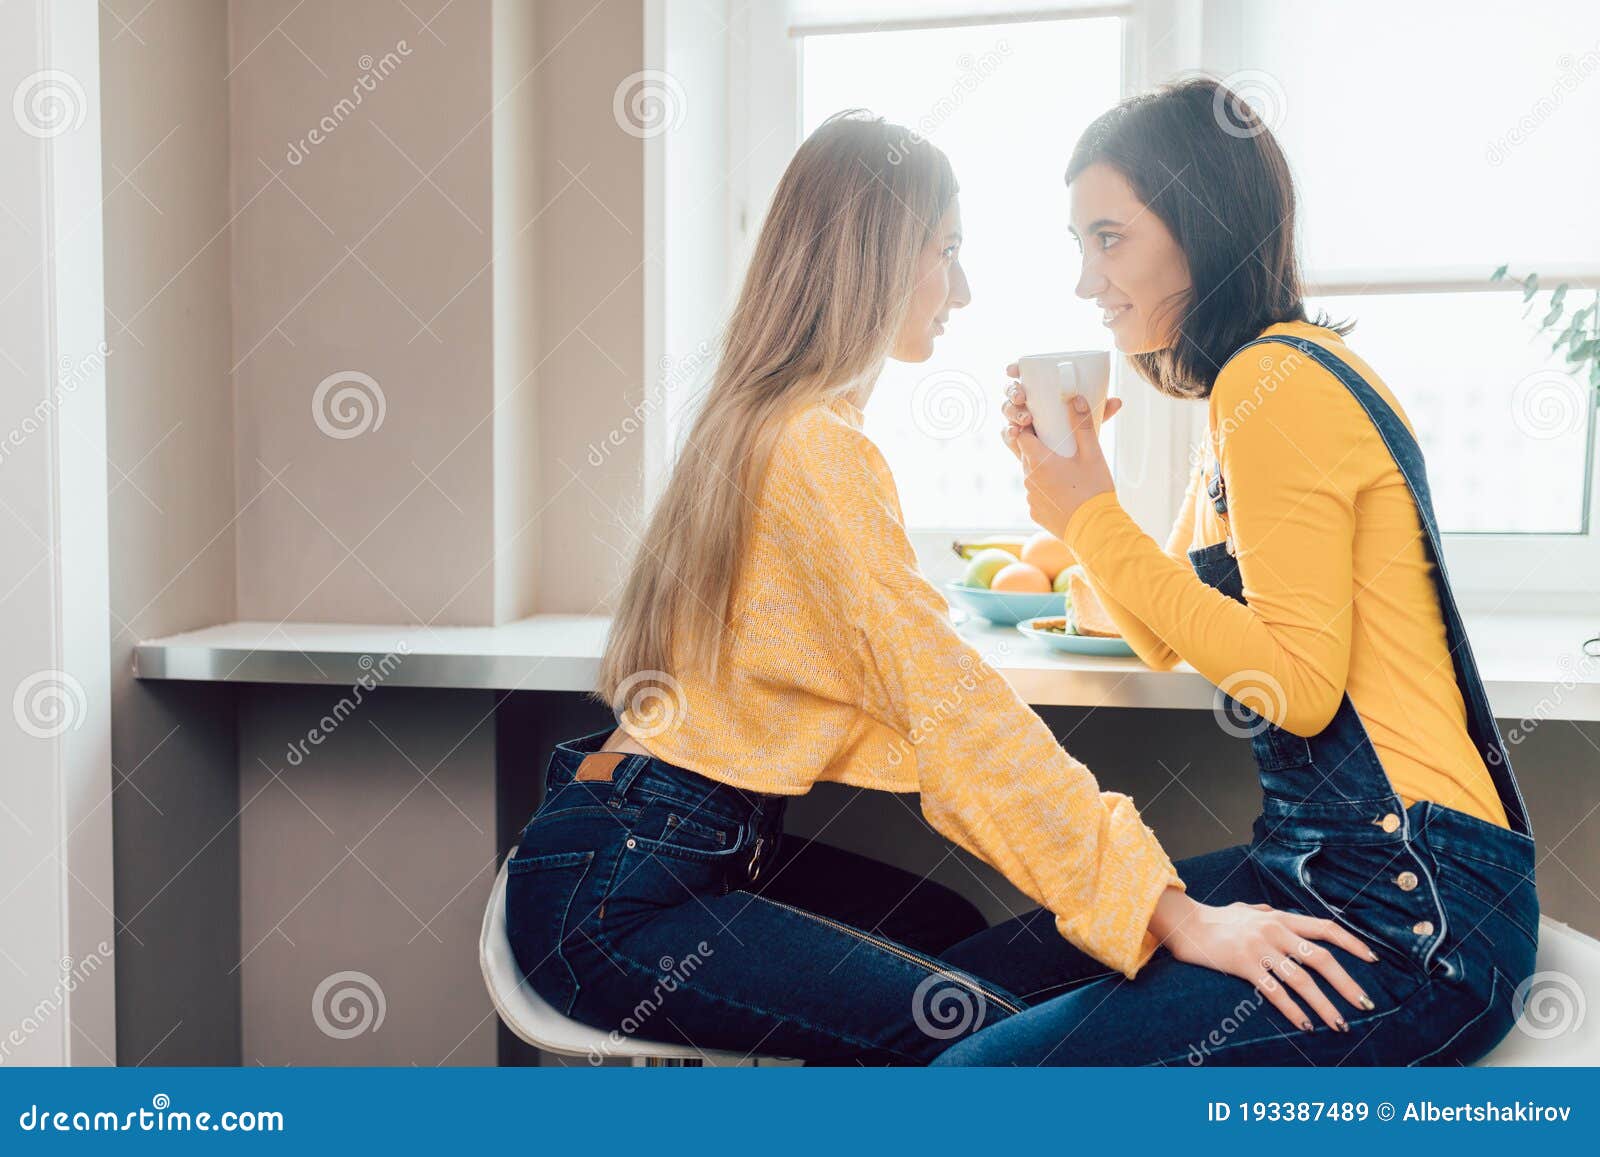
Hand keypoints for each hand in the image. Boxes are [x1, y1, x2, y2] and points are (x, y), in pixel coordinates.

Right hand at [999, 363, 1124, 431]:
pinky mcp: (1018, 442)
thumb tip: (1117, 401)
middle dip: (1013, 392)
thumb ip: (1100, 413)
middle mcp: (1027, 406)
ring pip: (1008, 412)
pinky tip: (1014, 433)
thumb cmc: (1079, 438)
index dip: (1015, 370)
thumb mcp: (1090, 424)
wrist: (1075, 468)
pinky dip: (1008, 433)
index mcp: (1040, 394)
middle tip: (1022, 398)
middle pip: (1012, 393)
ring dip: (1013, 412)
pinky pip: (1007, 436)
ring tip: (1025, 419)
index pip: (1023, 377)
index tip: (1013, 370)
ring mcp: (1020, 423)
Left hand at [1000, 367, 1119, 537]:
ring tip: (1065, 470)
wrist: (1095, 531)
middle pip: (1026, 455)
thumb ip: (1082, 424)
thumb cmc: (1094, 490)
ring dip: (1043, 470)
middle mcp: (1029, 479)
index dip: (1029, 428)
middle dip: (1039, 448)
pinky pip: (1037, 495)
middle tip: (1058, 445)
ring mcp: (1030, 498)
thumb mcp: (1092, 454)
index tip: (1041, 425)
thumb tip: (1075, 398)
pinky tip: (1065, 492)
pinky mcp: (1035, 513)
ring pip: (1032, 476)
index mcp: (1038, 461)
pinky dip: (1047, 491)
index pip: (1021, 436)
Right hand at [1147, 889, 1379, 1031]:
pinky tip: (1305, 1025)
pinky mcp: (1243, 965)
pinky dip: (1292, 1010)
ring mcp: (1259, 948)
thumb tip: (1277, 911)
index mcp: (1279, 917)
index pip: (1325, 928)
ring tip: (1339, 1024)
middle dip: (1346, 983)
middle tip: (1365, 1003)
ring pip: (1301, 980)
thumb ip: (1264, 911)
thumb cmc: (1215, 918)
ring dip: (1324, 1005)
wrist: (1184, 923)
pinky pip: (1274, 992)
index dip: (1352, 943)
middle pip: (1320, 958)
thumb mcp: (1245, 909)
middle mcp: (1274, 930)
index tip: (1373, 959)